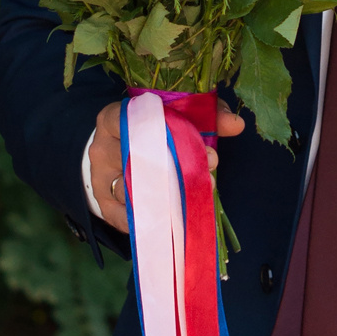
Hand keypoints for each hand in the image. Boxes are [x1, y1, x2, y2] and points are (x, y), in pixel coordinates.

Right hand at [89, 99, 244, 231]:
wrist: (116, 154)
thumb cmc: (152, 132)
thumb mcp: (177, 116)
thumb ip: (207, 116)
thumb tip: (236, 124)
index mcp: (114, 118)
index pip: (129, 118)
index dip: (163, 129)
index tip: (197, 140)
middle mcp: (102, 148)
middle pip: (136, 158)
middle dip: (177, 164)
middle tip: (210, 167)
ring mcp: (99, 180)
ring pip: (132, 191)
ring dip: (169, 195)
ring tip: (199, 194)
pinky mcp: (104, 207)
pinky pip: (127, 218)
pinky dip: (153, 219)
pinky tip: (178, 218)